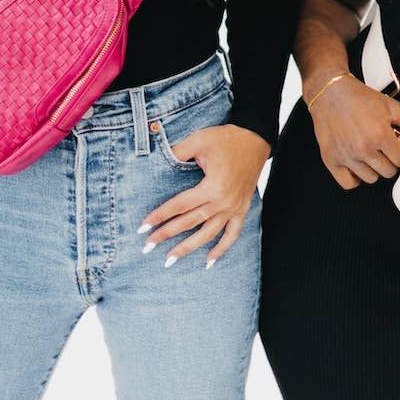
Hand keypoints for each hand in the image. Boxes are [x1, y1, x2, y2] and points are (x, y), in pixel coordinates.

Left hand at [140, 124, 269, 267]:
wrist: (256, 139)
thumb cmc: (228, 138)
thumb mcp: (200, 140)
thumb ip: (178, 152)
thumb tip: (159, 159)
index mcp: (212, 187)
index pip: (179, 206)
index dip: (160, 216)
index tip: (143, 227)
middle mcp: (223, 202)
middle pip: (189, 222)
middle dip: (166, 235)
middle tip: (147, 246)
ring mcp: (233, 208)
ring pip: (208, 234)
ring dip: (188, 248)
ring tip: (170, 260)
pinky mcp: (242, 209)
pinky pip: (232, 235)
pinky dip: (221, 249)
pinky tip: (208, 261)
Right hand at [308, 75, 399, 188]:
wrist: (330, 92)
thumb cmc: (360, 98)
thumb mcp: (390, 106)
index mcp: (379, 135)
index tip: (397, 147)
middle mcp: (362, 148)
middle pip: (388, 172)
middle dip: (389, 161)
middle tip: (383, 149)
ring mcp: (346, 156)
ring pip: (370, 179)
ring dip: (373, 168)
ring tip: (369, 152)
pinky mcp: (331, 159)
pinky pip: (349, 183)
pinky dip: (355, 177)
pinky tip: (357, 164)